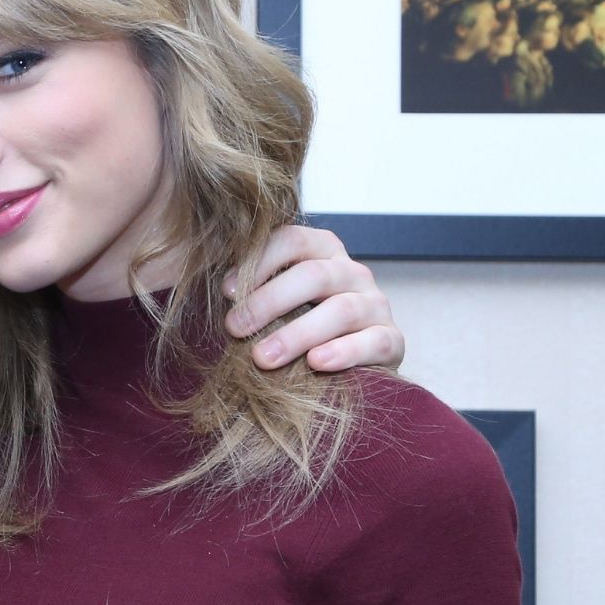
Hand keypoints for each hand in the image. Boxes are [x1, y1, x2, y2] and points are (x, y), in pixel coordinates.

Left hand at [222, 225, 403, 371]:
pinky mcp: (391, 340)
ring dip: (297, 334)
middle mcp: (351, 271)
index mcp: (321, 250)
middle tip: (234, 328)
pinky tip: (316, 363)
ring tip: (262, 357)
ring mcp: (375, 304)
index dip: (258, 263)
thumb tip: (212, 289)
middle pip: (313, 276)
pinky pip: (375, 342)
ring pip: (341, 311)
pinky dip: (344, 352)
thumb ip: (250, 287)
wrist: (348, 361)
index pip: (291, 240)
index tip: (225, 292)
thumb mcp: (273, 298)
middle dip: (268, 302)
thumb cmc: (295, 322)